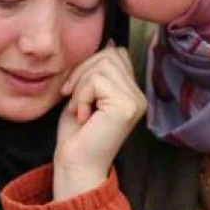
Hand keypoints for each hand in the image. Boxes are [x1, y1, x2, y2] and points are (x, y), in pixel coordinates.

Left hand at [54, 42, 145, 200]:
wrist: (75, 167)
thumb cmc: (76, 135)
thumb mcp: (86, 94)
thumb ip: (98, 71)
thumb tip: (110, 42)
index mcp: (131, 92)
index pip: (116, 54)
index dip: (90, 64)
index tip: (74, 89)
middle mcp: (138, 96)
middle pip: (109, 54)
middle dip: (82, 71)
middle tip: (71, 97)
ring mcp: (135, 101)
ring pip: (102, 64)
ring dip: (80, 85)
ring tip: (78, 108)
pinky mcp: (125, 107)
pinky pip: (97, 80)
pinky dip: (81, 95)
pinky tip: (83, 115)